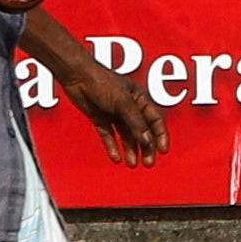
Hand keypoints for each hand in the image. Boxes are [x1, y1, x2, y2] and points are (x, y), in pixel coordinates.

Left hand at [49, 39, 168, 168]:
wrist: (77, 76)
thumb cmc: (102, 82)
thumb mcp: (123, 102)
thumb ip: (136, 122)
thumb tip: (148, 141)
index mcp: (139, 99)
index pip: (155, 120)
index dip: (160, 135)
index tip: (163, 151)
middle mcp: (129, 108)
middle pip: (142, 131)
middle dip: (146, 148)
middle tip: (149, 163)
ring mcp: (114, 114)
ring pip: (126, 136)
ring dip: (130, 150)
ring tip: (132, 164)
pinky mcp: (100, 119)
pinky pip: (109, 136)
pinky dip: (112, 147)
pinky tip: (116, 158)